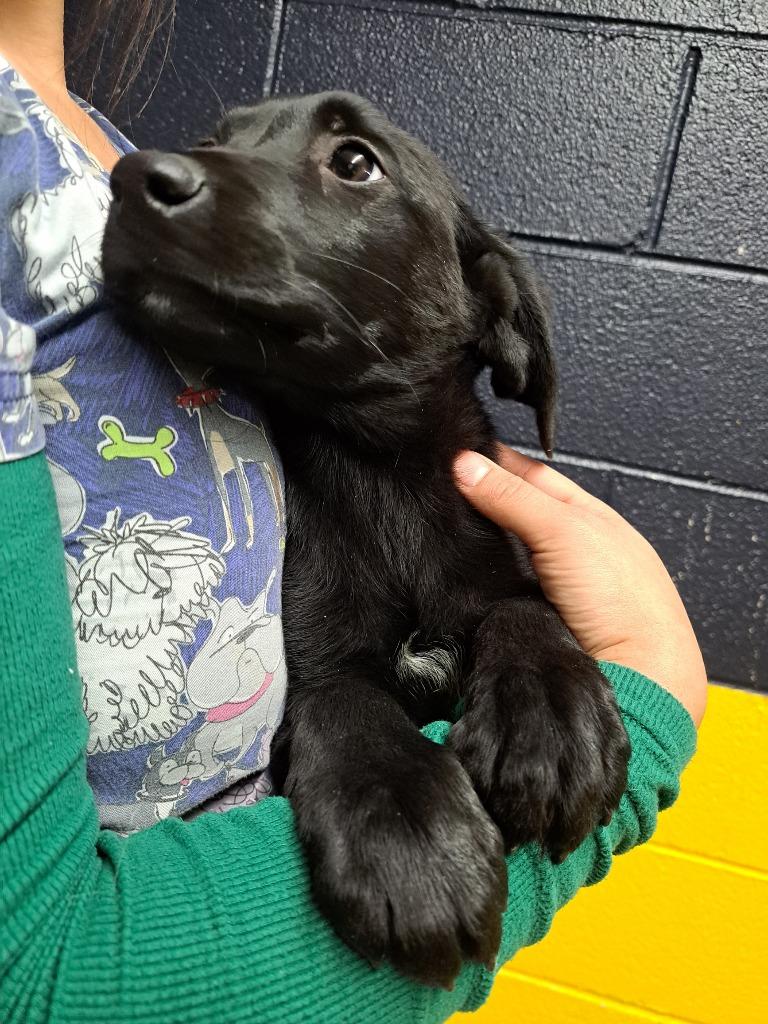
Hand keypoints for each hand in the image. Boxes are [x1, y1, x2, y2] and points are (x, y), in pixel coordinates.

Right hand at [453, 447, 706, 724]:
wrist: (633, 671)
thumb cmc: (624, 600)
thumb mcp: (564, 530)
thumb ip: (514, 497)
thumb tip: (466, 466)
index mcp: (585, 513)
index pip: (529, 474)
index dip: (493, 461)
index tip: (456, 454)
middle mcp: (567, 545)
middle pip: (511, 512)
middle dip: (479, 500)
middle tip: (438, 488)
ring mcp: (549, 581)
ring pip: (500, 551)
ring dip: (474, 543)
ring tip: (437, 528)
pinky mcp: (532, 614)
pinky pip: (495, 588)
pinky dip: (477, 580)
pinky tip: (458, 574)